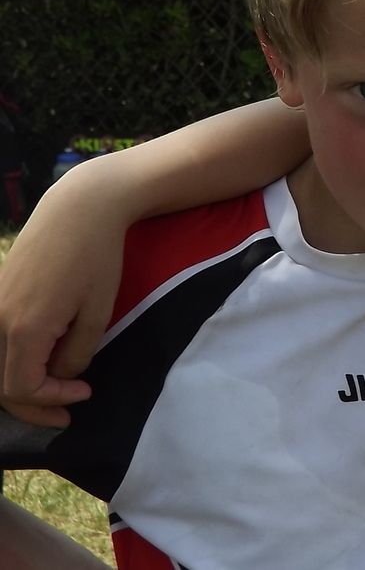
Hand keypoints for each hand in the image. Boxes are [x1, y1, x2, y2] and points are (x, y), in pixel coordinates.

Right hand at [0, 161, 125, 426]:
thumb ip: (77, 353)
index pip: (22, 388)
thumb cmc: (96, 257)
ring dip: (20, 384)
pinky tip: (40, 361)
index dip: (51, 401)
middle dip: (33, 404)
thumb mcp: (97, 312)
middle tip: (66, 413)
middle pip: (0, 383)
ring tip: (52, 392)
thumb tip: (61, 375)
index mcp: (23, 329)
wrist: (78, 209)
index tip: (85, 393)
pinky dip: (13, 360)